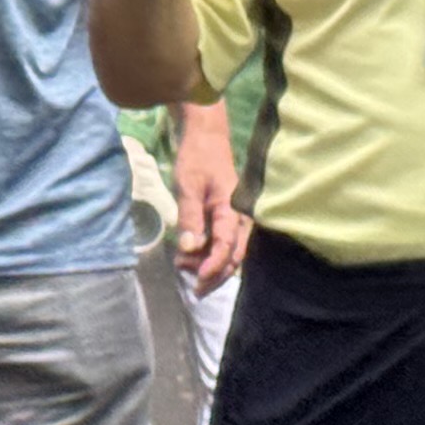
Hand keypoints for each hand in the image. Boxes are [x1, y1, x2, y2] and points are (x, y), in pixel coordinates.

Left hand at [172, 113, 248, 290]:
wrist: (205, 137)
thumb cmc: (197, 158)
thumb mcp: (188, 185)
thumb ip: (190, 217)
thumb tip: (189, 249)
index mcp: (234, 210)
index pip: (227, 246)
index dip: (213, 265)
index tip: (196, 278)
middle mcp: (240, 219)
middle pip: (233, 257)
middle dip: (213, 274)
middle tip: (192, 286)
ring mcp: (234, 220)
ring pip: (228, 253)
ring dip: (209, 266)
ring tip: (183, 268)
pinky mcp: (226, 219)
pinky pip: (221, 244)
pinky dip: (207, 255)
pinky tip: (188, 258)